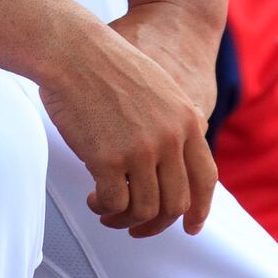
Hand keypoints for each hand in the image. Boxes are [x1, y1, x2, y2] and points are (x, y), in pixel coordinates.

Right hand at [34, 13, 217, 239]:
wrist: (72, 49)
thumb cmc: (103, 63)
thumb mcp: (158, 85)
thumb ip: (172, 120)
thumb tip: (171, 156)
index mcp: (185, 120)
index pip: (205, 178)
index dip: (200, 209)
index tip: (191, 227)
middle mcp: (170, 138)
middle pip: (176, 202)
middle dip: (156, 224)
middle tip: (136, 228)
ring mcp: (141, 150)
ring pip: (145, 209)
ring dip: (125, 219)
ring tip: (107, 212)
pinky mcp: (109, 158)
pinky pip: (114, 202)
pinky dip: (104, 208)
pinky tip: (92, 199)